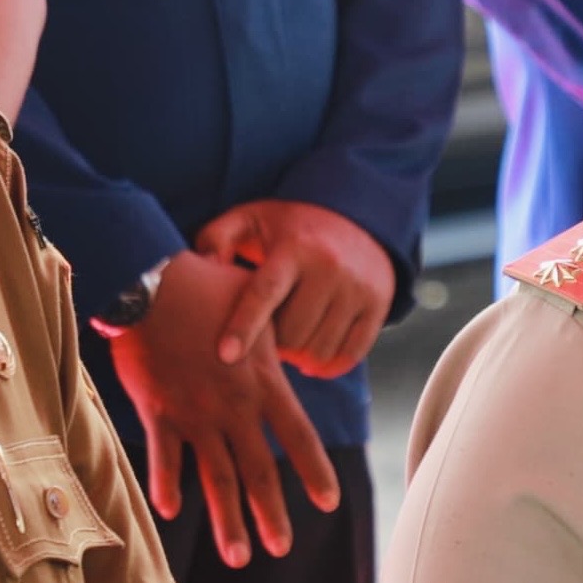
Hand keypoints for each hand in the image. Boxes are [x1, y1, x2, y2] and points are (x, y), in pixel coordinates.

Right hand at [107, 251, 341, 566]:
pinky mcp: (157, 409)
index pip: (298, 436)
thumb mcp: (255, 311)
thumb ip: (268, 344)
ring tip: (239, 558)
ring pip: (215, 476)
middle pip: (257, 470)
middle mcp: (234, 405)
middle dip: (270, 514)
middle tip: (281, 548)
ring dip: (227, 520)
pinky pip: (163, 456)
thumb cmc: (206, 286)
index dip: (313, 471)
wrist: (152, 278)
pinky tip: (170, 512)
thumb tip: (287, 346)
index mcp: (263, 383)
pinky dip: (165, 484)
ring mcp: (194, 412)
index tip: (327, 503)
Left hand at [192, 199, 399, 379]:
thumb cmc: (290, 227)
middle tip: (267, 336)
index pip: (265, 294)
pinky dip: (328, 365)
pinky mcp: (379, 304)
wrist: (357, 216)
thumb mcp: (250, 219)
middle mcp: (330, 268)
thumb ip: (216, 239)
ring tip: (289, 342)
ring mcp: (358, 287)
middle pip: (292, 334)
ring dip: (298, 357)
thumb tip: (203, 270)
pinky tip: (312, 357)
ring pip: (319, 350)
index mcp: (293, 248)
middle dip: (273, 345)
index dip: (244, 327)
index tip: (226, 356)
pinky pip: (351, 354)